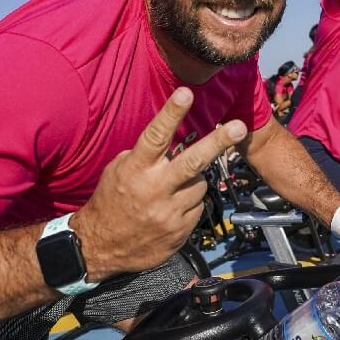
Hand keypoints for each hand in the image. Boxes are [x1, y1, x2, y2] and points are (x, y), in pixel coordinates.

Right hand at [71, 88, 247, 280]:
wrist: (100, 247)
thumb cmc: (111, 201)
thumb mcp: (118, 171)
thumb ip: (144, 155)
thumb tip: (173, 139)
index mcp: (135, 170)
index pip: (156, 136)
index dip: (171, 113)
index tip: (186, 93)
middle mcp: (154, 189)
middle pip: (192, 162)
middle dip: (218, 143)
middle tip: (239, 127)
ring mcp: (168, 213)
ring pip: (200, 185)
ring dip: (194, 181)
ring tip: (174, 188)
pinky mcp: (179, 231)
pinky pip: (197, 207)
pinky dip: (190, 203)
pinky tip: (172, 208)